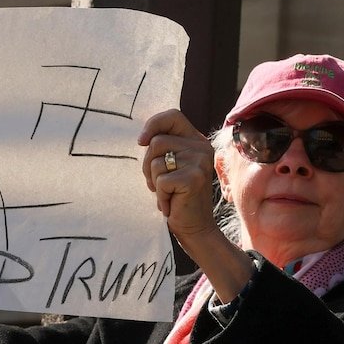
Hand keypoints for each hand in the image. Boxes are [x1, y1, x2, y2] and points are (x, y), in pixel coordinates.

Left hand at [138, 109, 216, 239]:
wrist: (195, 227)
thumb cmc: (177, 196)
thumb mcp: (171, 165)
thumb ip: (164, 147)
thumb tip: (142, 138)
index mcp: (197, 140)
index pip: (173, 116)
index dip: (153, 124)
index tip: (141, 142)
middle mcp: (201, 147)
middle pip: (157, 141)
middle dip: (148, 164)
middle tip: (158, 183)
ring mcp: (199, 162)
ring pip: (156, 162)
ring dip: (154, 182)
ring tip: (168, 193)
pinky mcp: (194, 178)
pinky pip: (161, 181)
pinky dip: (160, 195)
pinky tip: (171, 203)